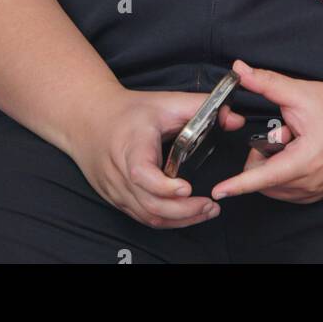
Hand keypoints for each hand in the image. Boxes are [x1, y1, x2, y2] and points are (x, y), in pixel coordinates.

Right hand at [67, 85, 245, 227]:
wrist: (89, 119)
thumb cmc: (129, 111)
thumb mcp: (165, 101)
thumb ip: (201, 107)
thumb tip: (234, 118)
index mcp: (130, 145)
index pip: (141, 174)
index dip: (163, 186)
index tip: (187, 187)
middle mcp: (119, 172)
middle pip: (148, 203)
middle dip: (183, 211)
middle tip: (211, 205)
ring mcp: (115, 190)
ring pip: (146, 216)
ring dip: (178, 220)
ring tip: (206, 210)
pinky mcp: (116, 199)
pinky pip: (141, 217)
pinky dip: (166, 220)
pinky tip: (186, 214)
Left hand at [209, 59, 322, 204]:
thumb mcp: (302, 93)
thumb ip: (267, 83)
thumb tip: (239, 70)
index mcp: (306, 159)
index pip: (265, 176)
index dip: (239, 184)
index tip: (219, 192)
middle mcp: (310, 183)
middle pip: (264, 178)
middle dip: (263, 154)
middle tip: (284, 133)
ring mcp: (315, 193)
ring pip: (274, 187)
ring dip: (273, 165)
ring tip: (294, 143)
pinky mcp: (317, 196)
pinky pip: (287, 191)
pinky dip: (283, 174)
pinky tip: (298, 154)